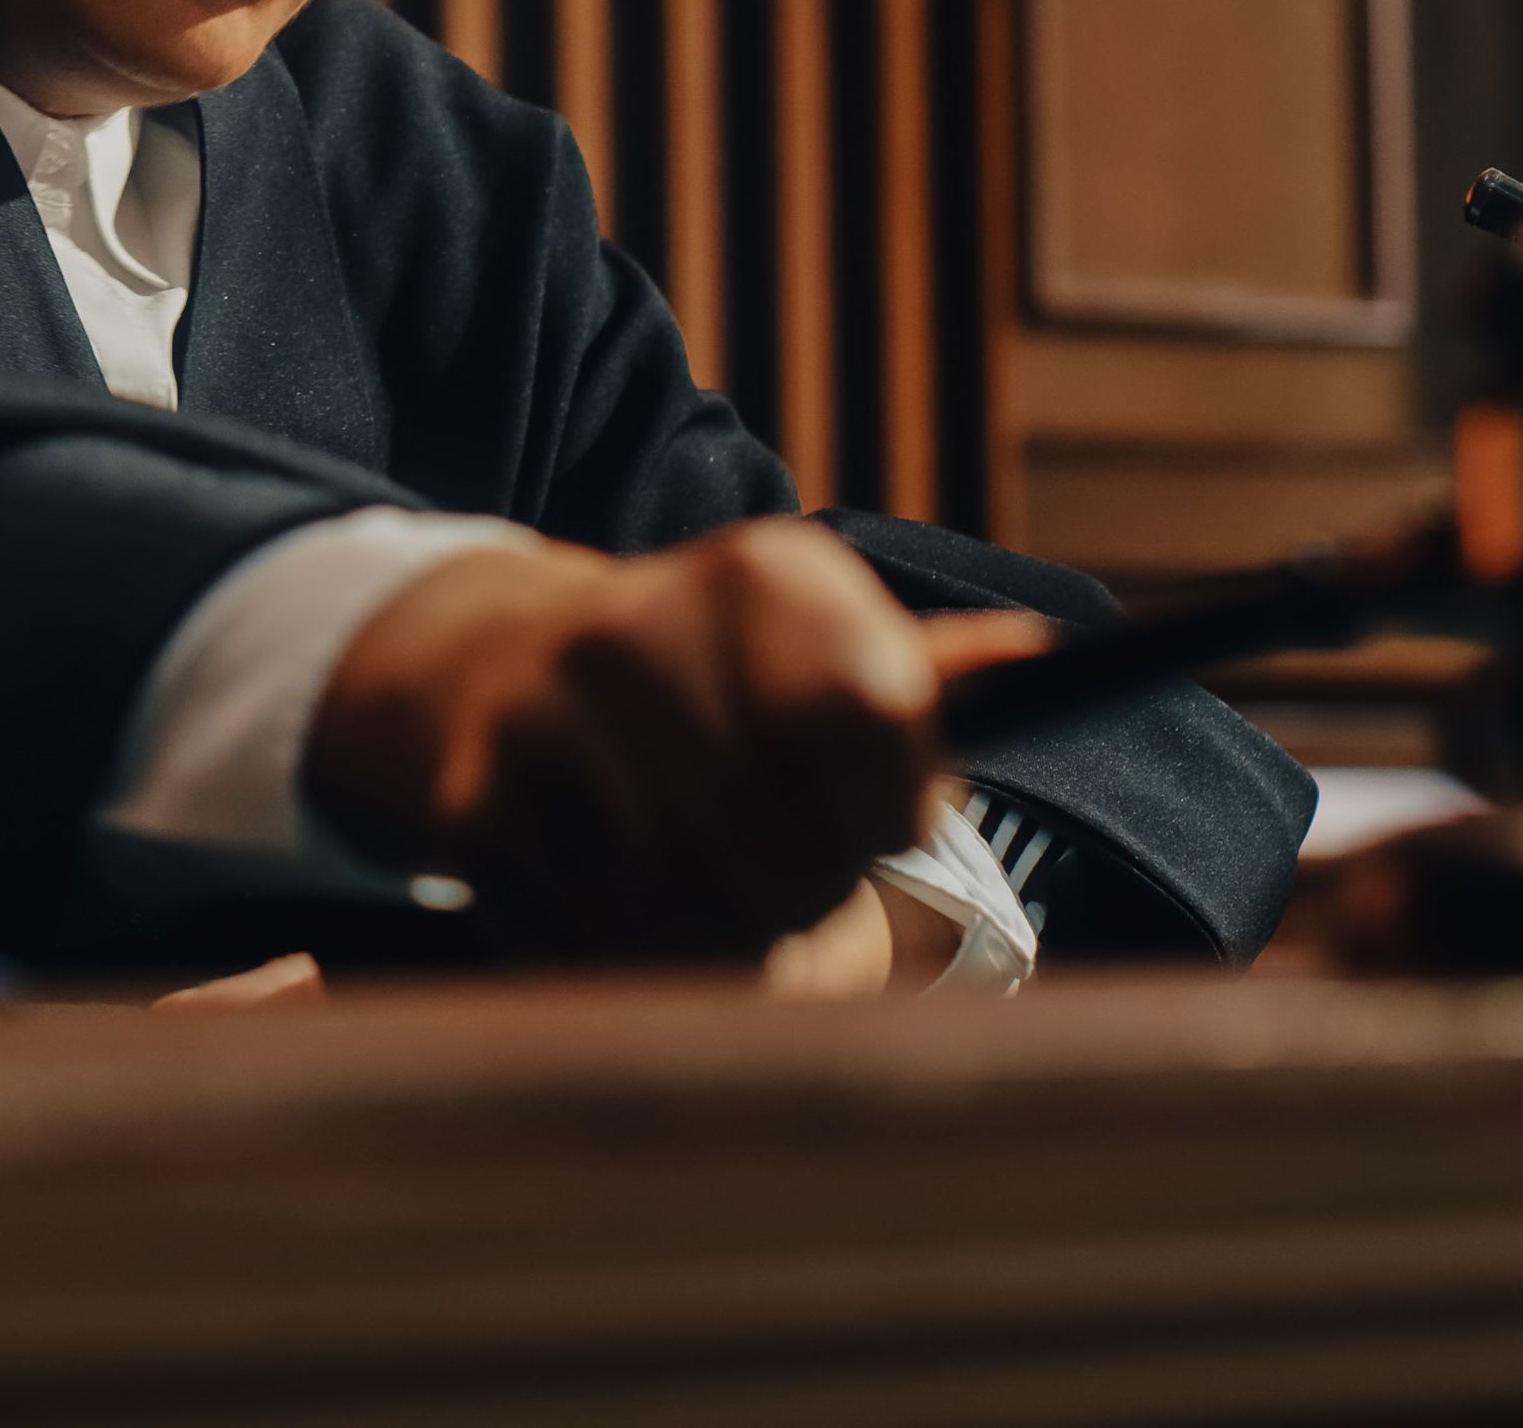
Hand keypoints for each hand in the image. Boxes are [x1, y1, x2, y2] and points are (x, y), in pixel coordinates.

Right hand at [303, 520, 1054, 960]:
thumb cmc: (704, 679)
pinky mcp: (475, 802)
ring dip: (711, 938)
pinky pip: (591, 942)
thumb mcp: (813, 641)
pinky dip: (618, 946)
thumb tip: (1048, 663)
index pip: (871, 719)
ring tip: (699, 882)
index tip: (875, 814)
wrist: (485, 662)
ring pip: (691, 922)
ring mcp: (548, 716)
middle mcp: (642, 627)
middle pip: (790, 864)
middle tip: (777, 859)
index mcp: (763, 575)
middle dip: (801, 892)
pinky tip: (612, 886)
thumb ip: (931, 675)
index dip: (889, 805)